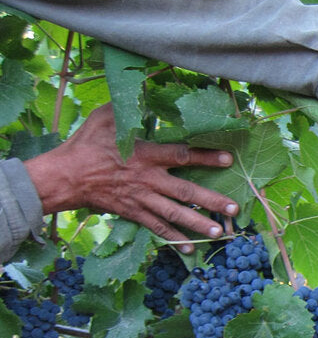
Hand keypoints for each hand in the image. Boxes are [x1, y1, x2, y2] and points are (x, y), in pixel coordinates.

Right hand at [24, 104, 237, 253]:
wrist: (64, 177)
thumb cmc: (86, 145)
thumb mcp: (105, 119)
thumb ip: (128, 108)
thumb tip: (144, 88)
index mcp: (145, 155)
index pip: (181, 156)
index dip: (206, 157)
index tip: (229, 159)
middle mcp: (148, 179)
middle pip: (185, 192)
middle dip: (211, 201)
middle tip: (234, 209)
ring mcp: (142, 199)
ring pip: (175, 214)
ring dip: (198, 224)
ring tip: (219, 233)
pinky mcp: (133, 213)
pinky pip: (157, 228)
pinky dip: (174, 239)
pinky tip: (191, 249)